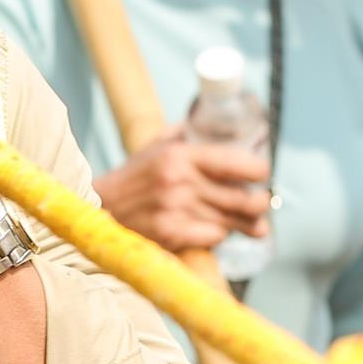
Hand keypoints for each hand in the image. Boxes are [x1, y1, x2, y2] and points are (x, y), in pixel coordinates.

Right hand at [94, 130, 269, 253]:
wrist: (100, 207)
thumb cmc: (133, 177)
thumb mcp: (157, 146)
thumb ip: (188, 135)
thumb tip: (221, 125)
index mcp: (180, 155)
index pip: (240, 163)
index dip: (259, 171)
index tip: (262, 174)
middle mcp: (179, 182)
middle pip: (244, 198)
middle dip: (260, 203)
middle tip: (262, 203)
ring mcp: (175, 211)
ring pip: (232, 221)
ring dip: (246, 224)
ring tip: (254, 224)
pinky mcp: (171, 234)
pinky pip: (214, 238)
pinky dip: (219, 235)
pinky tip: (217, 231)